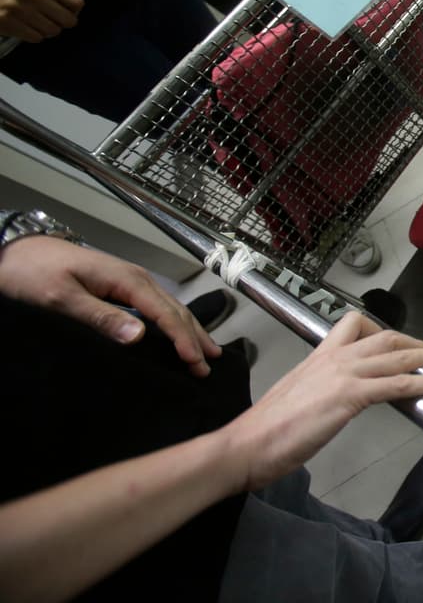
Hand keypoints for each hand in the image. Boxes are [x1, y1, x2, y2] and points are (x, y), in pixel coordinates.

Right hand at [0, 0, 82, 42]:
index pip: (76, 2)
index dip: (73, 10)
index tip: (66, 11)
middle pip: (69, 20)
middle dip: (61, 23)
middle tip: (50, 20)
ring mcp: (18, 7)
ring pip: (53, 31)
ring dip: (46, 31)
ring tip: (34, 22)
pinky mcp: (8, 22)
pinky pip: (37, 38)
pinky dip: (32, 36)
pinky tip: (24, 27)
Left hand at [0, 236, 220, 375]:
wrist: (16, 251)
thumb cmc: (35, 274)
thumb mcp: (61, 298)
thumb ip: (100, 316)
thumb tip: (139, 336)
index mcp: (127, 280)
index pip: (164, 313)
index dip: (182, 338)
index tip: (195, 362)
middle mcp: (136, 279)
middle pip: (175, 310)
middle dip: (194, 337)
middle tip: (209, 365)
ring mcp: (130, 281)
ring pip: (170, 307)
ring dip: (189, 330)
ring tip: (207, 351)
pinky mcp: (122, 286)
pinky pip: (157, 306)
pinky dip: (174, 322)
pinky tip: (179, 332)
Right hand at [223, 313, 422, 489]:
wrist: (246, 444)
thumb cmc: (266, 429)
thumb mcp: (297, 396)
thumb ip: (320, 389)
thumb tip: (334, 397)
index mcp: (319, 356)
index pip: (356, 326)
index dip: (385, 332)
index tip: (402, 342)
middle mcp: (333, 358)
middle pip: (385, 337)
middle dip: (416, 341)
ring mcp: (342, 375)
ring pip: (397, 355)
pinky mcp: (348, 396)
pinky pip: (397, 385)